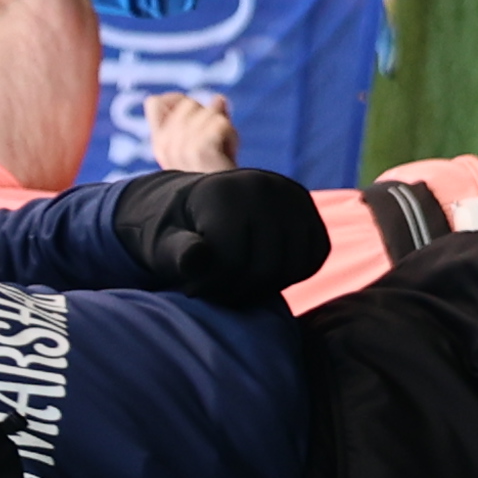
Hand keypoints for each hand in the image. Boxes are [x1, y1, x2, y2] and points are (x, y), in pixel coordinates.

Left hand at [111, 166, 329, 310]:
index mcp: (225, 192)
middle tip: (216, 291)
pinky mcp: (309, 208)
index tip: (193, 288)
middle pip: (266, 268)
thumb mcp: (163, 243)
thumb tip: (196, 260)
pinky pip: (314, 258)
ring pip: (293, 266)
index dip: (213, 287)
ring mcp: (292, 194)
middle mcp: (265, 186)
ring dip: (265, 287)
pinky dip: (292, 274)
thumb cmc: (175, 231)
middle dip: (239, 291)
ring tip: (235, 282)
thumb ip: (177, 253)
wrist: (198, 203)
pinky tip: (261, 272)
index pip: (233, 263)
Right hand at [140, 90, 242, 172]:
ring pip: (209, 112)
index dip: (177, 100)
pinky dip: (232, 136)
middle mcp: (164, 145)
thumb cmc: (216, 178)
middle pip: (189, 103)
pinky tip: (230, 153)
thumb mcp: (208, 144)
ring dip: (224, 129)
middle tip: (216, 144)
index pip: (154, 103)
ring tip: (223, 153)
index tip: (195, 112)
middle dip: (209, 117)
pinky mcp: (199, 149)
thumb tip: (218, 99)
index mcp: (159, 144)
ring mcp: (180, 147)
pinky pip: (221, 123)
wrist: (224, 208)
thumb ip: (210, 118)